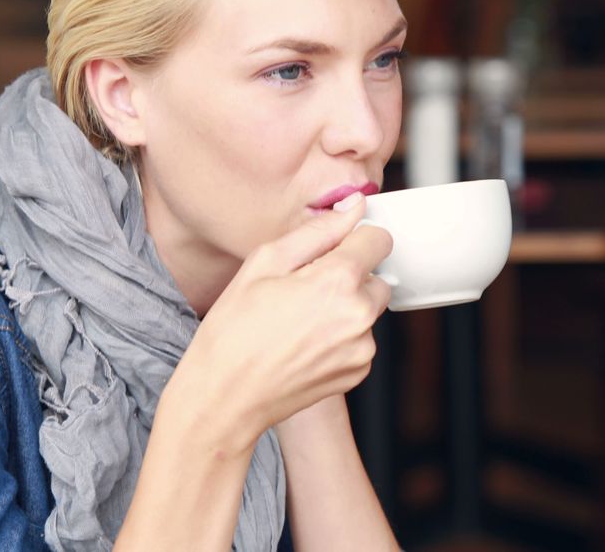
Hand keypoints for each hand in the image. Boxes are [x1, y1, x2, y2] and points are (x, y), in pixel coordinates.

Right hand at [174, 193, 391, 447]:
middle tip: (304, 289)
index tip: (331, 250)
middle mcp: (359, 315)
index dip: (353, 239)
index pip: (379, 239)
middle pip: (377, 276)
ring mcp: (361, 348)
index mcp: (338, 281)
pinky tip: (304, 343)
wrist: (226, 395)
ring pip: (367, 310)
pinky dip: (341, 337)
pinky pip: (360, 340)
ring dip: (345, 308)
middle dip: (350, 276)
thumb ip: (317, 231)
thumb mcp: (265, 263)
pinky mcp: (358, 371)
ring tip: (299, 321)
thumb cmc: (234, 329)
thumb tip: (352, 209)